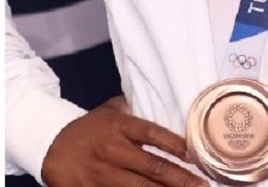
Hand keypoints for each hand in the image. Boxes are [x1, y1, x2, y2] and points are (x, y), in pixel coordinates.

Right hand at [41, 96, 204, 186]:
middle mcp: (112, 150)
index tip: (195, 155)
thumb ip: (137, 108)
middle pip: (152, 166)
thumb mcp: (112, 110)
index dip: (176, 145)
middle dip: (180, 178)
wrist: (49, 144)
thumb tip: (167, 103)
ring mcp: (100, 174)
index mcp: (119, 126)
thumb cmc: (89, 127)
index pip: (153, 134)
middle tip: (203, 185)